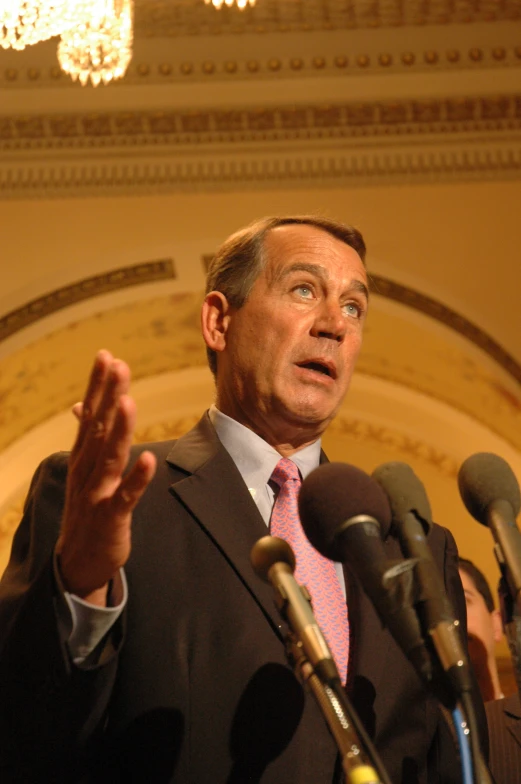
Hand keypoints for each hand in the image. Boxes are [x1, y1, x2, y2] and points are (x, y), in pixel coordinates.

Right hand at [56, 350, 156, 605]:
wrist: (77, 561)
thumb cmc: (86, 508)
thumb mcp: (83, 469)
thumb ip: (88, 436)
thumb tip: (83, 404)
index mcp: (82, 456)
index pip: (90, 414)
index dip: (98, 386)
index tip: (106, 356)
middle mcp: (86, 470)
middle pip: (98, 428)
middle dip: (108, 396)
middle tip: (118, 365)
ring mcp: (97, 494)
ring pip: (109, 457)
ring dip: (119, 429)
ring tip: (128, 401)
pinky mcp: (111, 517)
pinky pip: (125, 497)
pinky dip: (136, 479)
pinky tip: (148, 460)